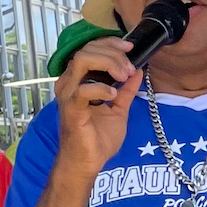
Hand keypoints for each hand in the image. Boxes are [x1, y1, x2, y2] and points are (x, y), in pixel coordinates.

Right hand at [56, 38, 136, 178]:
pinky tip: (113, 94)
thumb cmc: (97, 138)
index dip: (110, 44)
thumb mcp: (119, 109)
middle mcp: (69, 83)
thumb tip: (138, 71)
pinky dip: (101, 87)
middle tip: (130, 66)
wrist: (88, 163)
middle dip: (113, 53)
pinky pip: (82, 90)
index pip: (90, 49)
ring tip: (124, 75)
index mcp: (78, 80)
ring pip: (82, 62)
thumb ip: (127, 90)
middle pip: (87, 51)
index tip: (131, 48)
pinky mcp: (71, 110)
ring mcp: (68, 95)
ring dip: (108, 64)